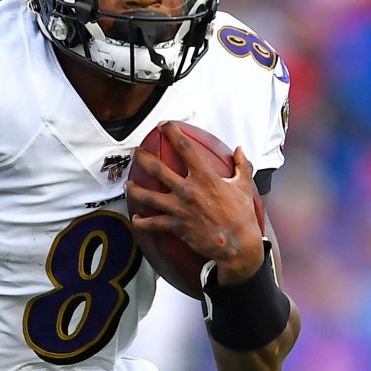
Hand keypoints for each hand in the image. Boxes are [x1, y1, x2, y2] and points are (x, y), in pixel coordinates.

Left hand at [126, 122, 263, 282]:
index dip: (172, 133)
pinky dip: (141, 222)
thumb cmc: (241, 216)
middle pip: (158, 169)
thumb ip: (242, 165)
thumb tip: (240, 150)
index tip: (163, 125)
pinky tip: (136, 218)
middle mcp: (188, 190)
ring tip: (127, 185)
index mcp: (205, 177)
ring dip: (134, 189)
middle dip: (142, 158)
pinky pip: (153, 224)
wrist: (237, 245)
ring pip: (148, 196)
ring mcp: (179, 209)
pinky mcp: (176, 226)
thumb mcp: (244, 186)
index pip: (185, 148)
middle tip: (134, 152)